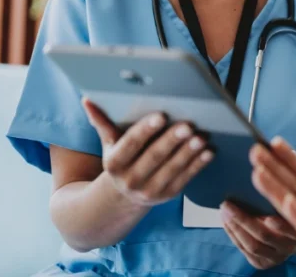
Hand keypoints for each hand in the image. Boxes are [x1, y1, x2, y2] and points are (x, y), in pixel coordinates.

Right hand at [82, 98, 213, 206]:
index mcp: (114, 163)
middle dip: (171, 140)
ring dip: (188, 153)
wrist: (124, 194)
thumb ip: (102, 121)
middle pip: (154, 157)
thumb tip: (86, 99)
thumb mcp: (109, 142)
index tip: (161, 115)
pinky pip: (185, 179)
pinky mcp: (167, 196)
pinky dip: (198, 165)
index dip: (145, 130)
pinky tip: (208, 152)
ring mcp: (149, 191)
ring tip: (201, 137)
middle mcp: (130, 180)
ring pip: (172, 169)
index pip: (130, 144)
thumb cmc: (122, 157)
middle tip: (188, 125)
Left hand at [220, 201, 295, 268]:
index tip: (267, 217)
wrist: (290, 233)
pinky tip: (227, 221)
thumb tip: (259, 181)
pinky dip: (233, 234)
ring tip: (224, 211)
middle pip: (264, 235)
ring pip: (252, 245)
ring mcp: (275, 257)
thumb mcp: (288, 204)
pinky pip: (244, 250)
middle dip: (242, 220)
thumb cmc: (286, 210)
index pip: (290, 229)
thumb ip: (278, 198)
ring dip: (234, 227)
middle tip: (227, 204)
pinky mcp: (262, 263)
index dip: (279, 226)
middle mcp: (289, 247)